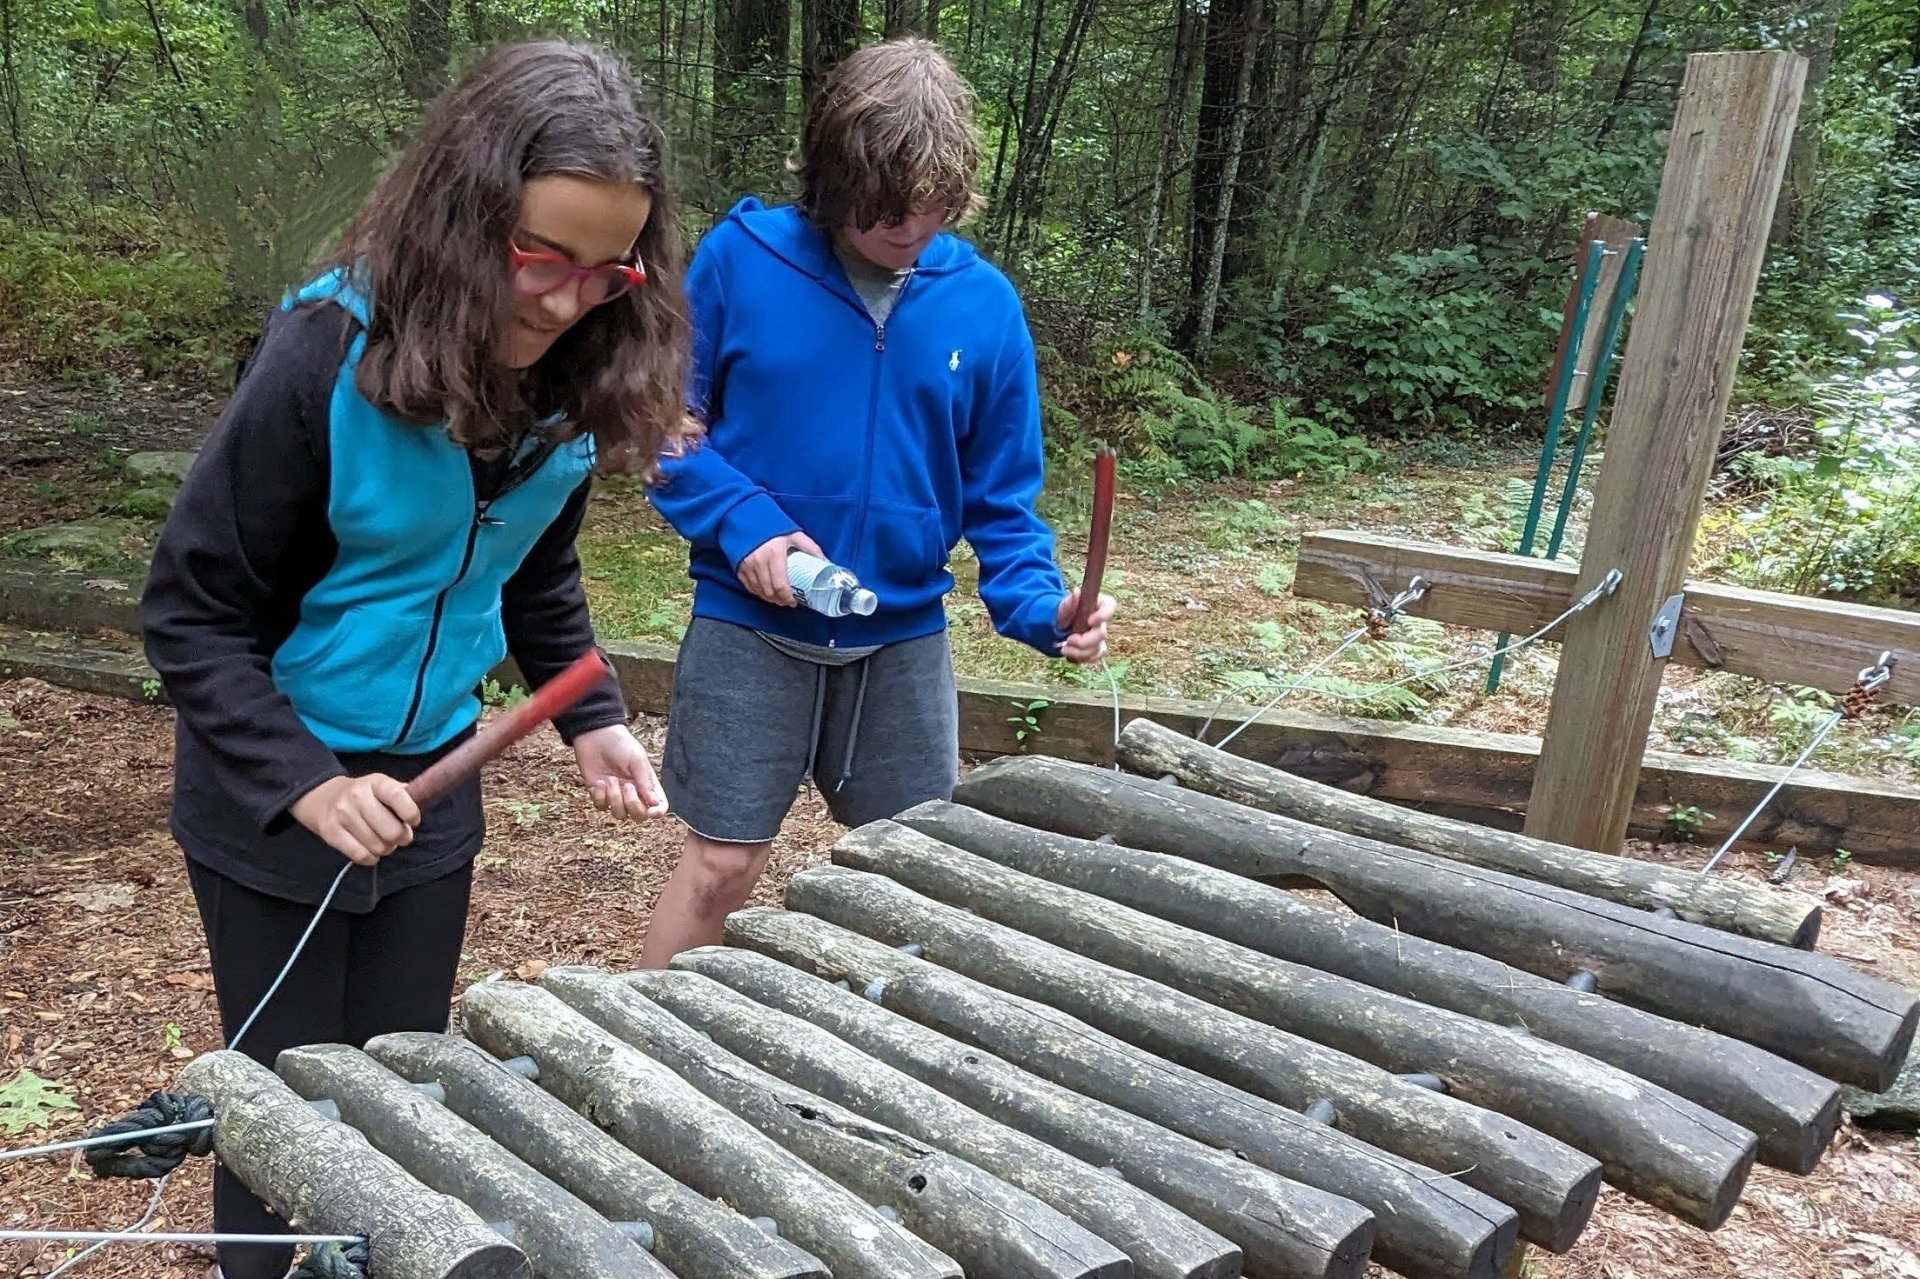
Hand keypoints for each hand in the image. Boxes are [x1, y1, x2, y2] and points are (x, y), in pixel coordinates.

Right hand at [291, 774, 419, 866]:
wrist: (325, 797)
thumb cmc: (366, 795)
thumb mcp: (384, 786)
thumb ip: (404, 794)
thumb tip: (425, 800)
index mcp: (376, 782)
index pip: (398, 796)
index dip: (411, 813)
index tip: (413, 820)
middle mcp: (357, 796)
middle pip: (391, 830)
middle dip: (402, 838)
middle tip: (400, 836)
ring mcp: (342, 814)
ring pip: (377, 846)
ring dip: (386, 848)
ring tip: (384, 841)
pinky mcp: (331, 833)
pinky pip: (361, 856)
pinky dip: (371, 858)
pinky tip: (371, 851)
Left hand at [574, 724, 668, 819]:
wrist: (595, 736)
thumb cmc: (620, 744)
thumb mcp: (637, 760)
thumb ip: (645, 782)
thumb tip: (655, 803)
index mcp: (647, 784)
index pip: (659, 805)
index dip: (657, 812)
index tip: (650, 811)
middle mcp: (634, 793)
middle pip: (638, 816)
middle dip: (632, 805)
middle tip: (626, 786)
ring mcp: (616, 795)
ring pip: (619, 814)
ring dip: (614, 799)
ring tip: (610, 779)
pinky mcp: (599, 794)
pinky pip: (601, 807)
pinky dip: (600, 797)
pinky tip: (599, 782)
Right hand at [738, 531, 824, 606]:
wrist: (748, 516)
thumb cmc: (772, 525)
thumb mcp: (793, 534)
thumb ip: (810, 547)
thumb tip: (825, 561)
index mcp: (774, 554)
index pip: (780, 585)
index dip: (787, 597)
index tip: (793, 601)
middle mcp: (759, 561)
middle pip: (769, 591)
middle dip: (779, 600)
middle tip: (787, 601)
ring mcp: (747, 565)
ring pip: (758, 590)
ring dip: (769, 598)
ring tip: (778, 599)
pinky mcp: (739, 566)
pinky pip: (748, 586)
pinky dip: (757, 592)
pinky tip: (765, 593)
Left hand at [1055, 589, 1116, 664]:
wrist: (1058, 625)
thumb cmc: (1064, 612)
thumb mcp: (1063, 605)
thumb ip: (1069, 601)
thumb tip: (1076, 592)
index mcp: (1098, 605)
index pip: (1110, 606)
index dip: (1104, 614)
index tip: (1090, 620)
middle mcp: (1101, 622)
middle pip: (1102, 634)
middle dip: (1085, 641)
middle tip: (1069, 640)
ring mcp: (1099, 636)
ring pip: (1098, 648)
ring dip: (1081, 652)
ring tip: (1064, 649)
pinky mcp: (1095, 648)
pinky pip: (1094, 657)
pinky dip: (1082, 658)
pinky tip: (1070, 656)